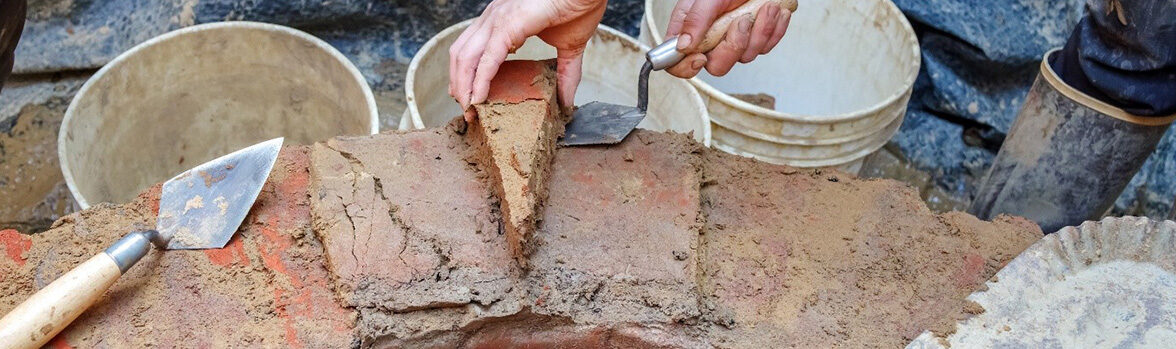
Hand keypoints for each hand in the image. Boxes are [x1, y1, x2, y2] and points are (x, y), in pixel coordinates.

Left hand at [449, 0, 606, 120]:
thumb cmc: (580, 6)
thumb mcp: (569, 48)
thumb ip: (565, 74)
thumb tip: (567, 102)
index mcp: (503, 19)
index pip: (471, 50)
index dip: (467, 77)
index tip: (471, 100)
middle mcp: (493, 17)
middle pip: (461, 55)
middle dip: (460, 85)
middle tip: (467, 110)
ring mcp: (497, 18)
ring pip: (465, 57)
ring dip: (464, 86)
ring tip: (469, 108)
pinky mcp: (507, 24)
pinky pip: (487, 58)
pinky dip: (479, 81)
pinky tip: (479, 98)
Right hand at [664, 0, 790, 77]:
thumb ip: (695, 19)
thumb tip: (683, 46)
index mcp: (690, 29)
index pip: (677, 62)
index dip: (686, 67)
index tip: (701, 57)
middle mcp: (711, 39)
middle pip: (716, 66)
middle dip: (733, 46)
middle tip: (741, 21)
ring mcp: (734, 41)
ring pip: (745, 57)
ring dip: (759, 31)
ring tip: (766, 7)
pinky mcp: (756, 40)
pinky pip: (765, 48)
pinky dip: (773, 29)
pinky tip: (773, 11)